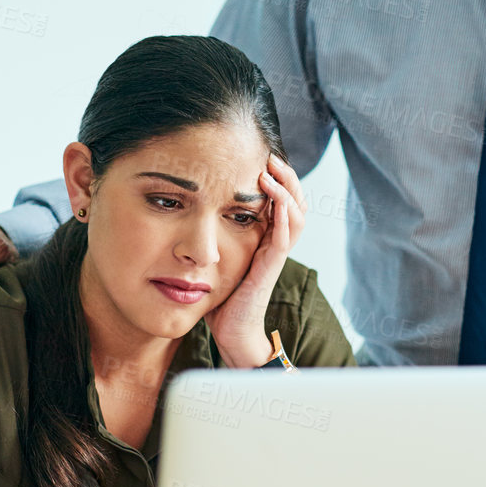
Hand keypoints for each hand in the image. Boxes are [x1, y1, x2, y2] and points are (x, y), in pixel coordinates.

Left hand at [206, 155, 306, 368]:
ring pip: (297, 216)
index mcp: (265, 239)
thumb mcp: (217, 257)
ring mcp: (275, 256)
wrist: (231, 332)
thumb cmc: (221, 297)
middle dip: (287, 177)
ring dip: (286, 191)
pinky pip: (284, 238)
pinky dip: (283, 217)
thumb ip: (213, 235)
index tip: (263, 155)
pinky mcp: (270, 268)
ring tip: (271, 171)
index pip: (283, 201)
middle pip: (296, 202)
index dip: (278, 178)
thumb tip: (189, 206)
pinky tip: (275, 201)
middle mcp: (275, 244)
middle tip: (271, 154)